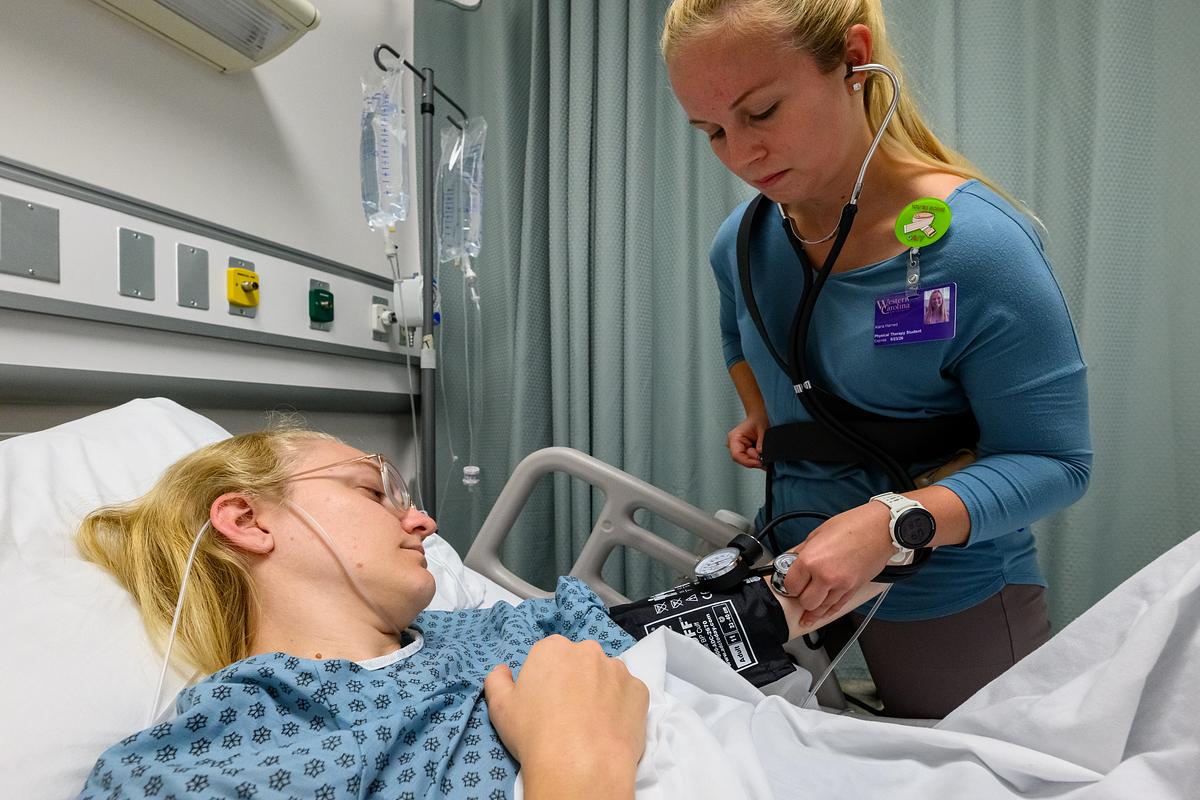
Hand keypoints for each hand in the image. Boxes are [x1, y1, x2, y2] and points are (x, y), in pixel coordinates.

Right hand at [484, 636, 647, 798]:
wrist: (579, 766)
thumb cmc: (535, 734)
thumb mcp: (500, 708)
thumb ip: (497, 680)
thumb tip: (502, 670)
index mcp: (552, 649)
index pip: (549, 657)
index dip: (547, 681)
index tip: (546, 703)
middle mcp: (588, 650)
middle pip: (580, 662)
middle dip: (576, 681)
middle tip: (568, 713)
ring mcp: (618, 669)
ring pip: (607, 676)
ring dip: (601, 691)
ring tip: (592, 724)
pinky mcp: (640, 690)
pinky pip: (629, 694)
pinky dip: (622, 707)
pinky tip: (611, 728)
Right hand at [727, 413, 766, 469]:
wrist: (760, 417)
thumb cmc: (758, 419)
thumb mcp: (762, 429)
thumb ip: (761, 442)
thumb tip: (761, 453)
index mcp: (734, 437)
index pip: (736, 455)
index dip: (748, 461)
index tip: (759, 463)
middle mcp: (734, 444)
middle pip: (742, 459)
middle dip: (755, 460)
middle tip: (766, 459)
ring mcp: (739, 448)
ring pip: (747, 460)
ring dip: (757, 459)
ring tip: (765, 453)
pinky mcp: (745, 450)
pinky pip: (751, 458)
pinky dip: (758, 458)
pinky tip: (763, 453)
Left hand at [781, 502, 897, 627]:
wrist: (881, 529)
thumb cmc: (853, 525)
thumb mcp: (819, 533)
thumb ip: (804, 550)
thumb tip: (794, 561)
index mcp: (811, 560)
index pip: (791, 585)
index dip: (788, 585)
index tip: (790, 582)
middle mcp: (825, 576)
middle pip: (805, 602)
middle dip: (801, 598)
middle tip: (801, 591)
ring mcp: (841, 586)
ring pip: (821, 609)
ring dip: (813, 609)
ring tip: (806, 612)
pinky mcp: (854, 590)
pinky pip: (837, 607)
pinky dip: (827, 612)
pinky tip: (820, 615)